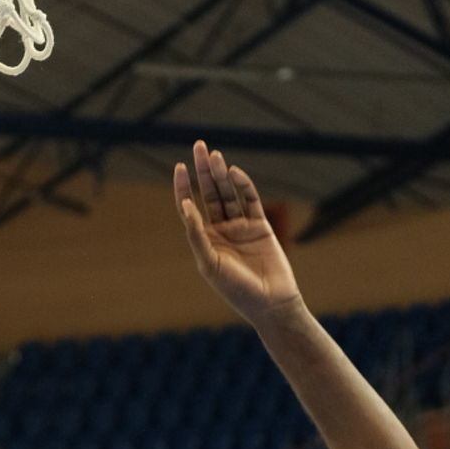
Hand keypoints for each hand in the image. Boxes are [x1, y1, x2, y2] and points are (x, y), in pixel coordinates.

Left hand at [174, 142, 300, 325]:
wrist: (270, 302)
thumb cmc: (235, 289)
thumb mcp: (209, 263)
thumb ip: (196, 234)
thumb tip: (185, 206)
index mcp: (204, 239)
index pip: (190, 206)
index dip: (184, 187)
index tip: (180, 167)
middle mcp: (221, 230)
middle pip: (209, 193)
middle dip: (203, 170)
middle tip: (200, 146)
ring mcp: (241, 226)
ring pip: (229, 193)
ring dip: (221, 174)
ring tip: (215, 156)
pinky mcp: (261, 225)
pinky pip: (250, 200)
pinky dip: (243, 185)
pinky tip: (234, 173)